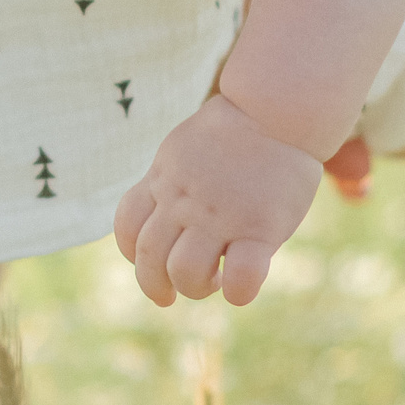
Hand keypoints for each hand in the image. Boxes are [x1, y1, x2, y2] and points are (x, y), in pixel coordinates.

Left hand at [114, 95, 323, 307]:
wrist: (278, 108)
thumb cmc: (237, 130)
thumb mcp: (185, 148)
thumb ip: (171, 182)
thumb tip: (165, 215)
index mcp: (163, 179)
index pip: (127, 226)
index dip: (132, 253)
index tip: (151, 260)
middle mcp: (184, 200)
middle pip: (149, 257)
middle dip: (154, 286)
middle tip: (169, 295)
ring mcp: (220, 215)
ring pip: (186, 272)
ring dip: (194, 289)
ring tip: (213, 282)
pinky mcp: (260, 228)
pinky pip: (240, 277)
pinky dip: (237, 293)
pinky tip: (240, 288)